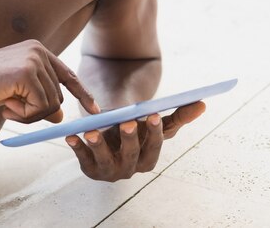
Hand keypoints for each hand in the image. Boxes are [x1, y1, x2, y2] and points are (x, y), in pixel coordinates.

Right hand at [0, 39, 99, 122]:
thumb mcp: (15, 94)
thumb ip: (38, 100)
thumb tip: (61, 116)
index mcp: (37, 51)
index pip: (67, 74)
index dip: (82, 93)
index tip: (95, 109)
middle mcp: (39, 51)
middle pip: (58, 96)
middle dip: (38, 112)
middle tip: (11, 110)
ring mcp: (34, 60)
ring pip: (51, 104)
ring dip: (28, 115)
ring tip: (6, 105)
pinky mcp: (27, 73)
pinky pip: (40, 108)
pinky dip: (24, 115)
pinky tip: (5, 105)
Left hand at [65, 101, 205, 180]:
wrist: (111, 132)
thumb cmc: (138, 127)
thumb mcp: (155, 121)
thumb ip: (178, 115)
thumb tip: (202, 104)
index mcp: (149, 158)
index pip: (154, 146)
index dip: (154, 132)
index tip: (153, 114)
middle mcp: (130, 168)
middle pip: (131, 155)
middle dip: (129, 139)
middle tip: (127, 122)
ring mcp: (110, 170)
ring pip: (106, 160)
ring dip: (99, 146)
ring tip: (92, 132)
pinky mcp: (90, 167)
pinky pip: (83, 159)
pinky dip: (77, 148)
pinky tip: (71, 136)